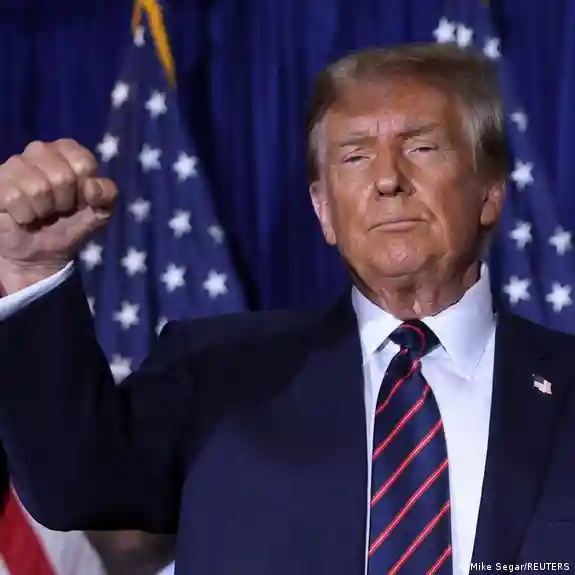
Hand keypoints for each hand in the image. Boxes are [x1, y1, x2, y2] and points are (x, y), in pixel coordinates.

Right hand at [0, 139, 116, 293]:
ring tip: (41, 213)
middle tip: (59, 209)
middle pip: (63, 176)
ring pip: (38, 188)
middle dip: (65, 202)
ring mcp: (14, 164)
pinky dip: (25, 215)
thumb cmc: (72, 223)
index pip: (83, 162)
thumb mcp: (101, 211)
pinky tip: (24, 216)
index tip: (81, 200)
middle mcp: (39, 150)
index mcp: (68, 151)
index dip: (86, 189)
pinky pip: (14, 197)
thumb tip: (91, 186)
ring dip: (44, 210)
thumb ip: (107, 194)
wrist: (43, 251)